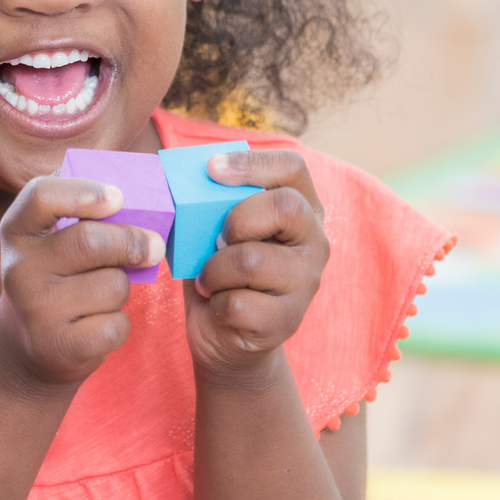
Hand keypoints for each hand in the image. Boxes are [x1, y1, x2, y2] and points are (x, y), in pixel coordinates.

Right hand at [0, 175, 167, 389]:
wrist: (27, 348)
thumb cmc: (56, 282)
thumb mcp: (53, 244)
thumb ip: (85, 219)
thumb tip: (147, 212)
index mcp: (17, 231)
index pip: (41, 195)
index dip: (83, 191)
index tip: (117, 198)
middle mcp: (19, 268)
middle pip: (91, 241)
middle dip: (132, 242)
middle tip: (153, 246)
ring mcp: (35, 309)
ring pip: (112, 285)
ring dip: (122, 289)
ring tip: (102, 296)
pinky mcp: (57, 346)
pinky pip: (116, 325)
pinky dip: (120, 324)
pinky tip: (99, 325)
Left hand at [183, 149, 329, 377]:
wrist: (224, 336)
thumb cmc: (220, 271)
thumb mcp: (217, 231)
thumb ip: (214, 205)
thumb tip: (186, 178)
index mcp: (302, 210)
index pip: (292, 167)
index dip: (252, 162)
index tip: (211, 168)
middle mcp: (314, 242)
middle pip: (284, 207)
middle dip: (236, 220)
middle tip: (216, 240)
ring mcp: (306, 283)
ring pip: (252, 260)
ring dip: (214, 270)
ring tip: (209, 279)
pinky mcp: (287, 320)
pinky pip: (238, 302)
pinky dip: (215, 302)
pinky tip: (219, 306)